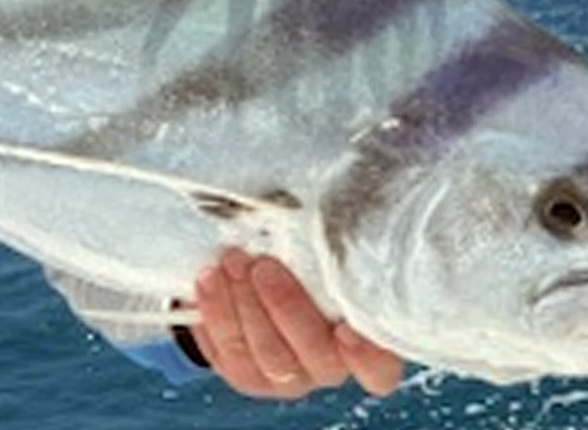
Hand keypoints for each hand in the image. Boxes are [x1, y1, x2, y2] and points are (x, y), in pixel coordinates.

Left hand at [189, 247, 402, 400]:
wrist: (260, 273)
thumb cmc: (308, 256)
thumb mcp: (328, 243)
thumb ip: (337, 242)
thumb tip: (335, 212)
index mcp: (366, 344)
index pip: (379, 369)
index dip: (367, 356)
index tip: (348, 329)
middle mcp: (329, 367)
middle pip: (316, 356)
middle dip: (286, 307)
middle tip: (263, 265)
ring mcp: (288, 376)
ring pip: (267, 356)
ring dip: (244, 305)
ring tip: (230, 260)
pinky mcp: (247, 375)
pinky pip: (228, 354)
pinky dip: (216, 314)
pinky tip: (208, 280)